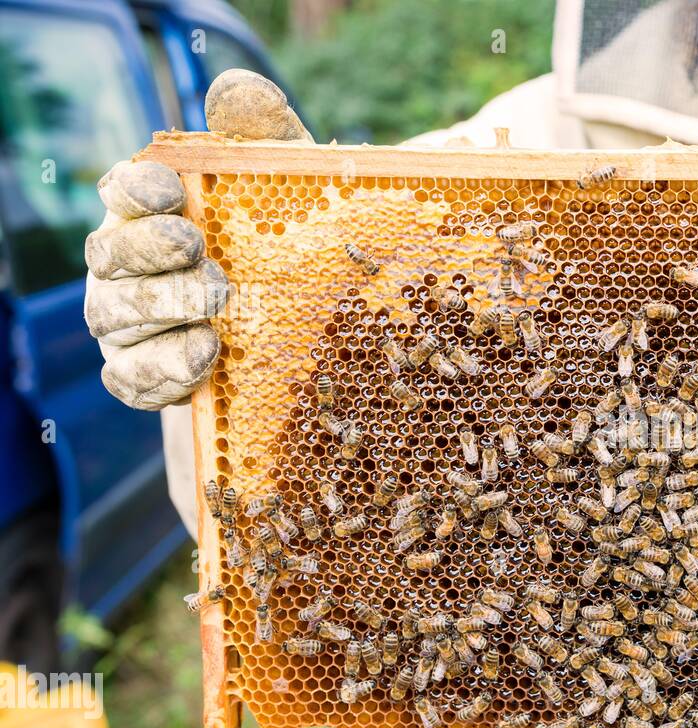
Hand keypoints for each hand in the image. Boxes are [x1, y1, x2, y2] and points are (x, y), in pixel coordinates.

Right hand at [84, 70, 311, 409]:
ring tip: (215, 308)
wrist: (300, 331)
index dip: (137, 188)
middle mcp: (125, 267)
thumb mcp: (288, 188)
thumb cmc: (282, 244)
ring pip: (115, 317)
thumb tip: (235, 91)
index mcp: (149, 214)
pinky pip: (131, 378)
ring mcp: (127, 324)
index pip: (122, 191)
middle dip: (150, 254)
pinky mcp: (142, 373)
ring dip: (162, 311)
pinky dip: (162, 369)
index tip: (173, 188)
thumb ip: (263, 136)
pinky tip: (204, 357)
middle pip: (109, 257)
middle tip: (201, 253)